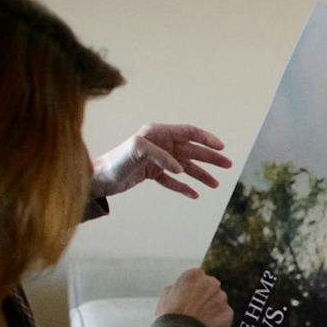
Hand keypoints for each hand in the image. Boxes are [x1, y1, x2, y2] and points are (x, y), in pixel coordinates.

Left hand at [91, 123, 232, 199]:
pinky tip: (194, 194)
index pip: (188, 132)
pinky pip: (173, 181)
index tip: (222, 148)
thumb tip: (180, 169)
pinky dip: (184, 187)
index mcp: (158, 133)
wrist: (99, 178)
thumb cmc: (115, 160)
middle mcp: (160, 144)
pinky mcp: (151, 174)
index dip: (206, 139)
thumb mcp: (137, 151)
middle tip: (227, 166)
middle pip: (191, 150)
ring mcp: (157, 159)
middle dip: (210, 158)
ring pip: (185, 167)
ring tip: (215, 185)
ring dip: (201, 175)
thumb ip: (161, 157)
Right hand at [157, 269, 231, 326]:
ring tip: (200, 321)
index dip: (192, 289)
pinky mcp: (228, 313)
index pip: (197, 277)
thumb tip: (176, 289)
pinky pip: (224, 315)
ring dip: (212, 308)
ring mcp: (221, 298)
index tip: (187, 298)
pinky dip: (219, 321)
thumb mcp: (165, 297)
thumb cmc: (170, 317)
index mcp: (195, 275)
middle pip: (211, 287)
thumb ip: (175, 288)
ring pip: (218, 301)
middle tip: (195, 310)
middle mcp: (211, 283)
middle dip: (205, 296)